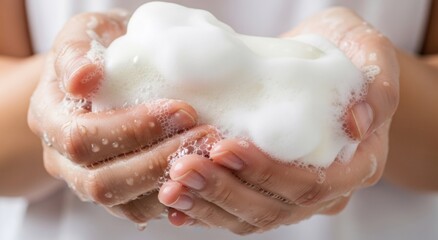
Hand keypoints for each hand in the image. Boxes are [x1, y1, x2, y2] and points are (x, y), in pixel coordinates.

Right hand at [27, 11, 201, 223]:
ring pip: (125, 203)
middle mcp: (64, 159)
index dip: (133, 129)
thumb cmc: (103, 48)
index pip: (83, 139)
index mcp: (50, 118)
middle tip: (204, 136)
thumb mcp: (87, 33)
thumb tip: (82, 79)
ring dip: (171, 182)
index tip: (182, 110)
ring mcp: (90, 179)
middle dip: (158, 161)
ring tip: (208, 154)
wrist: (110, 69)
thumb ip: (76, 52)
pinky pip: (143, 209)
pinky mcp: (118, 192)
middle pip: (102, 182)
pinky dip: (175, 195)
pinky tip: (202, 171)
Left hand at [158, 7, 398, 234]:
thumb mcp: (371, 54)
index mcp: (355, 166)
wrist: (325, 64)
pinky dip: (204, 208)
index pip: (311, 185)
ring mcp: (291, 195)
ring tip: (171, 183)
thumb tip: (357, 124)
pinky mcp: (266, 188)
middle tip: (184, 166)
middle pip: (273, 208)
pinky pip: (235, 210)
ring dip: (207, 203)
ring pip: (249, 216)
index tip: (226, 147)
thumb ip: (376, 88)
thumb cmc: (348, 53)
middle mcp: (323, 191)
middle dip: (225, 190)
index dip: (267, 173)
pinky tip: (175, 198)